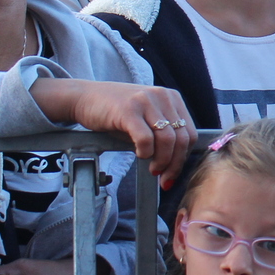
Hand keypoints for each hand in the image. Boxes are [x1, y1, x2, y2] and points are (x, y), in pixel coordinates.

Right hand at [30, 78, 195, 186]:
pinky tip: (139, 155)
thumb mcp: (146, 119)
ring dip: (161, 161)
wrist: (85, 97)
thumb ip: (162, 135)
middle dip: (175, 164)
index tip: (173, 174)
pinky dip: (145, 152)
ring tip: (153, 170)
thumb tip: (175, 164)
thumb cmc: (116, 113)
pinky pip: (146, 138)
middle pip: (181, 138)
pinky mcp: (129, 109)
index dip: (183, 158)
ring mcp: (146, 101)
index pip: (190, 133)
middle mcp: (163, 96)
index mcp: (172, 98)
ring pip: (167, 139)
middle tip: (164, 178)